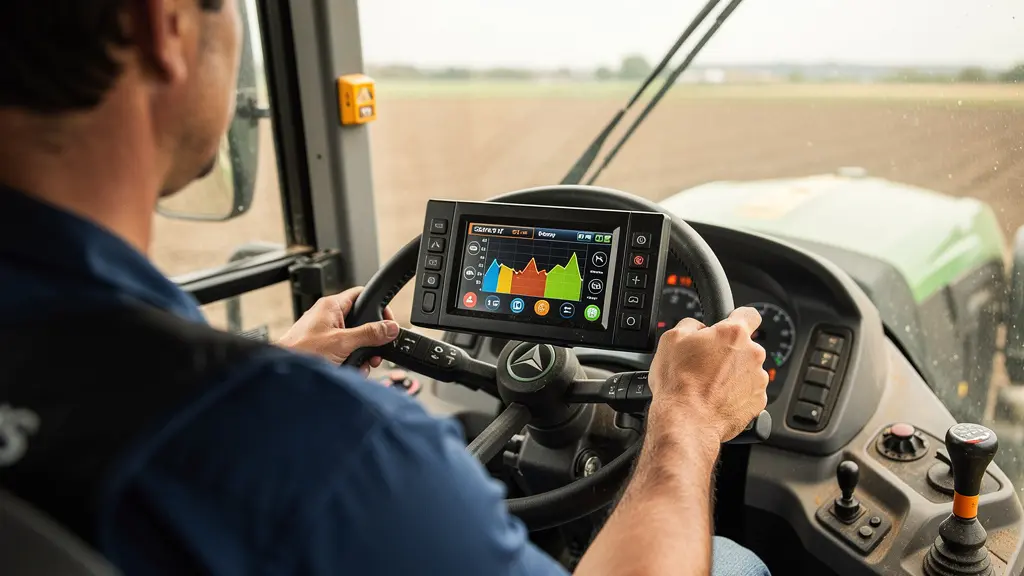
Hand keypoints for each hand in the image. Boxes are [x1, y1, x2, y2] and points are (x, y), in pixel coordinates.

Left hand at [277, 287, 398, 371]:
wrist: (282, 373)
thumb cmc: (301, 352)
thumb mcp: (343, 342)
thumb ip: (369, 334)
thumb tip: (390, 327)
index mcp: (332, 306)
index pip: (361, 295)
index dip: (378, 306)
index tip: (388, 322)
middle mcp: (328, 316)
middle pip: (361, 321)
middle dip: (371, 340)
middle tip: (376, 351)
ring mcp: (326, 333)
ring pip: (355, 340)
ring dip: (362, 355)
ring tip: (362, 364)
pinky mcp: (324, 348)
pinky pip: (345, 351)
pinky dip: (351, 361)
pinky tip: (351, 369)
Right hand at [648, 307, 768, 442]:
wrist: (686, 421)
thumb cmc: (678, 382)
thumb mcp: (671, 338)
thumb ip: (691, 324)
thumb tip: (698, 328)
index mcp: (733, 334)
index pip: (750, 314)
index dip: (738, 317)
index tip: (731, 325)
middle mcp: (752, 355)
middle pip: (745, 346)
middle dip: (729, 352)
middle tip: (706, 363)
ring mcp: (758, 380)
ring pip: (747, 370)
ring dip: (732, 374)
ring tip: (709, 385)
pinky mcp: (757, 402)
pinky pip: (748, 392)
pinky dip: (736, 394)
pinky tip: (716, 398)